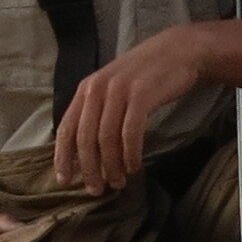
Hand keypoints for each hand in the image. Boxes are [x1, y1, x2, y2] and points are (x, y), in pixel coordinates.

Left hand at [52, 28, 212, 193]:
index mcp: (86, 89)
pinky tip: (133, 166)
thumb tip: (85, 154)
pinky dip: (130, 153)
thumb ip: (97, 113)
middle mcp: (97, 89)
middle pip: (86, 138)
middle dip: (89, 169)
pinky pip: (131, 132)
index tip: (66, 181)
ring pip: (107, 138)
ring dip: (111, 166)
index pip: (66, 129)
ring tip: (119, 182)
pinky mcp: (141, 94)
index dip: (63, 157)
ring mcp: (119, 91)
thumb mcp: (113, 89)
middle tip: (97, 190)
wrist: (177, 52)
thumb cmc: (145, 77)